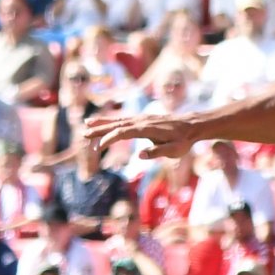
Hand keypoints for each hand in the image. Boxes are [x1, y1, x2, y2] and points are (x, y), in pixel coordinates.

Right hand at [81, 110, 196, 160]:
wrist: (191, 126)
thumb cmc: (184, 140)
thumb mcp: (175, 150)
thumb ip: (158, 152)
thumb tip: (140, 155)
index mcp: (146, 129)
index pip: (122, 133)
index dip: (109, 139)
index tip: (98, 147)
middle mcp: (141, 121)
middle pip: (116, 125)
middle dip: (99, 130)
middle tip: (84, 135)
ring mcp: (141, 119)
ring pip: (118, 120)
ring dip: (102, 123)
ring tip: (86, 125)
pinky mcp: (142, 119)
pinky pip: (123, 120)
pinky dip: (111, 120)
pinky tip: (102, 122)